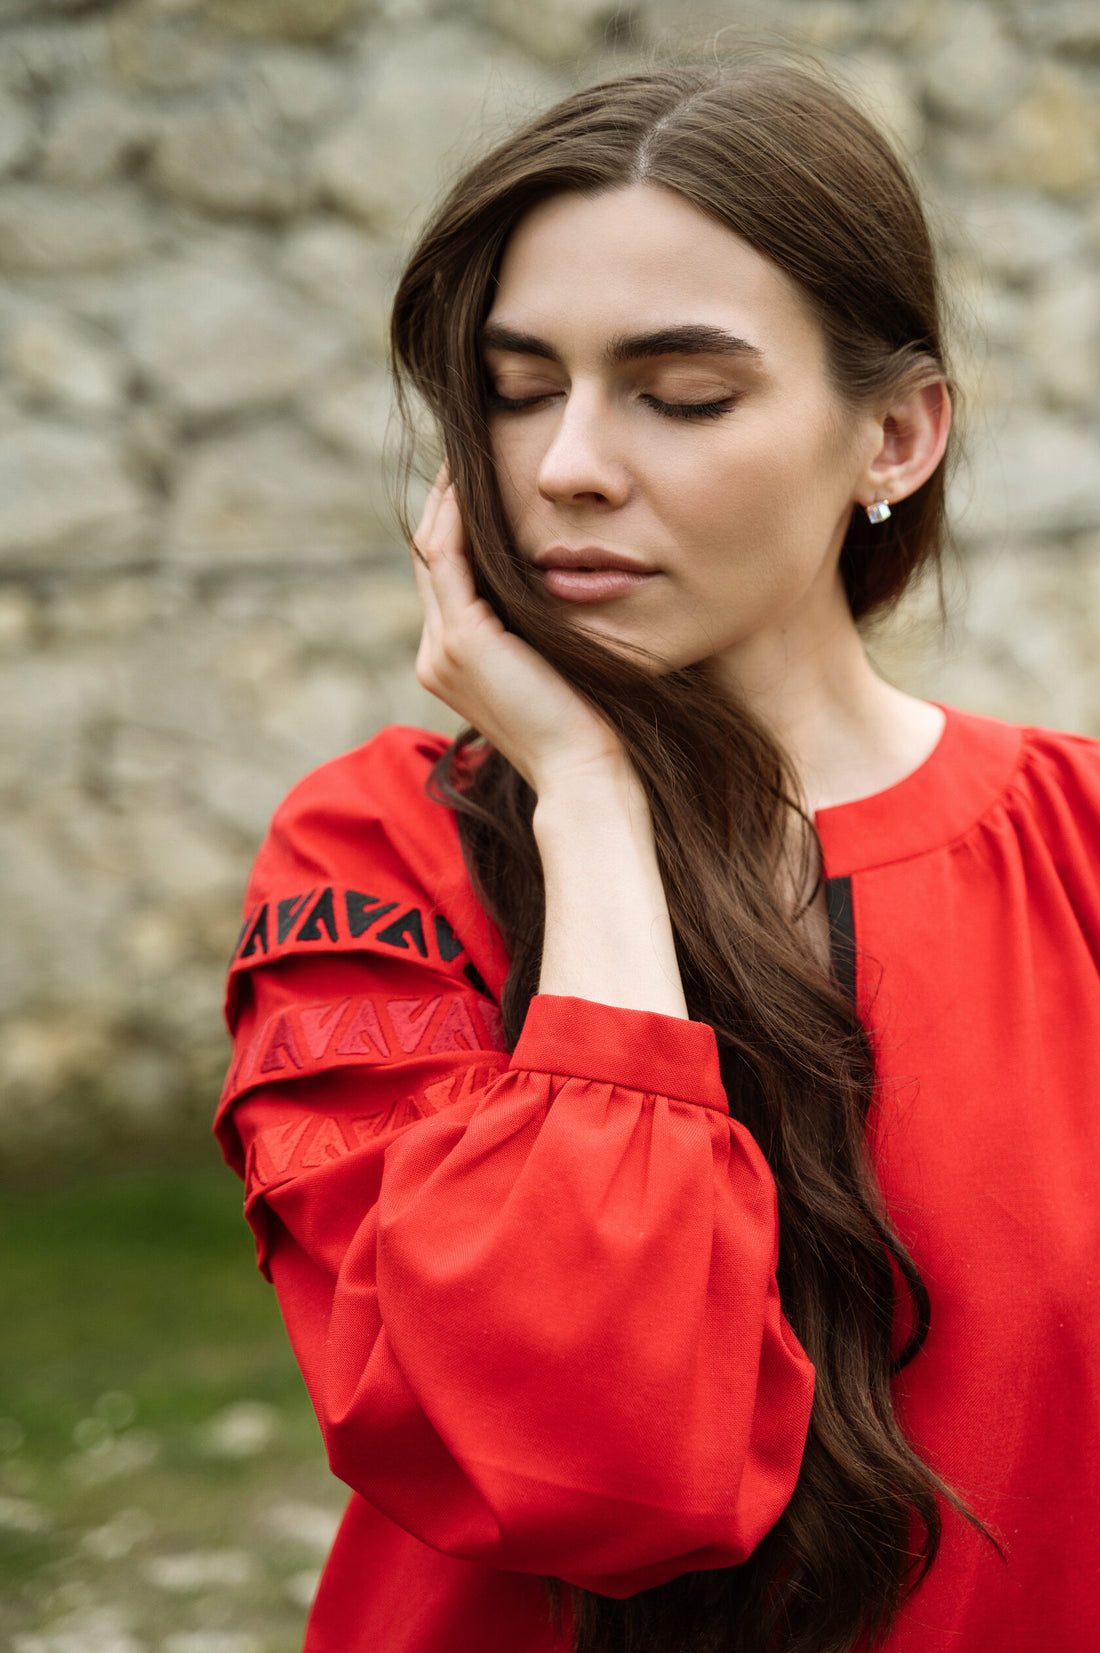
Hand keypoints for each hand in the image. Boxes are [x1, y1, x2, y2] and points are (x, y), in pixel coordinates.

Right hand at [411, 469, 628, 793]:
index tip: (482, 479)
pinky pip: (449, 557)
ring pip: (433, 550)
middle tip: (470, 448)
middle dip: (447, 501)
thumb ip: (542, 628)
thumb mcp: (557, 664)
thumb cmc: (589, 726)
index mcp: (454, 662)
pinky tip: (478, 481)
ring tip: (469, 453)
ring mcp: (443, 649)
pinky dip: (459, 516)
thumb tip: (567, 581)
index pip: (446, 576)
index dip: (458, 524)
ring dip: (448, 498)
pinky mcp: (464, 641)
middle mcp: (436, 654)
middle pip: (431, 556)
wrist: (585, 772)